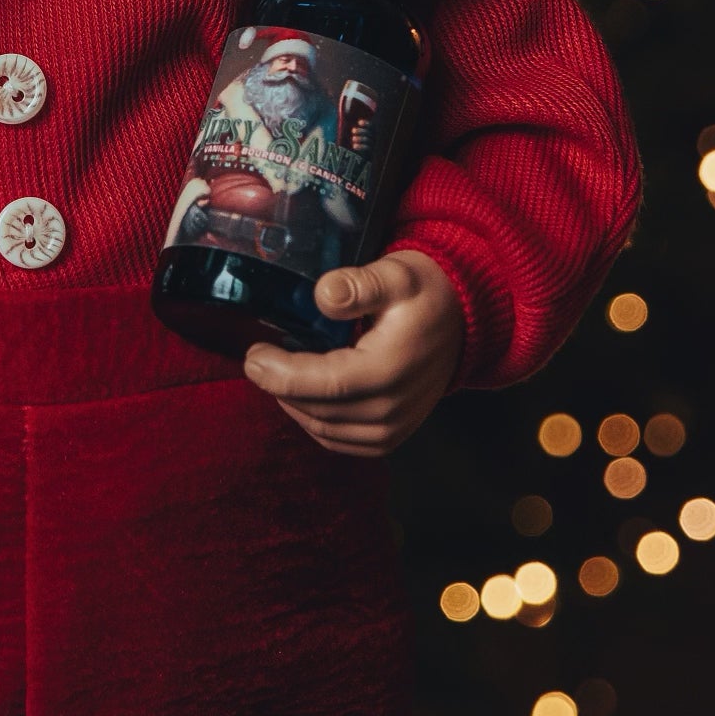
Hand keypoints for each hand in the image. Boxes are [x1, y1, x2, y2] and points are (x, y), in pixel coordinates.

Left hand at [244, 250, 462, 455]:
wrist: (461, 322)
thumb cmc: (426, 295)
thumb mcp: (397, 274)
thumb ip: (359, 285)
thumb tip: (323, 296)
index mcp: (390, 370)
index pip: (323, 384)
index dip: (279, 374)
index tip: (253, 355)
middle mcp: (392, 408)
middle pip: (317, 410)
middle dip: (279, 386)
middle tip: (258, 358)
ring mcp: (393, 428)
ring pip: (323, 429)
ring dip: (293, 404)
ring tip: (278, 372)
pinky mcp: (390, 436)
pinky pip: (339, 440)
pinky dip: (314, 421)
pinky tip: (302, 395)